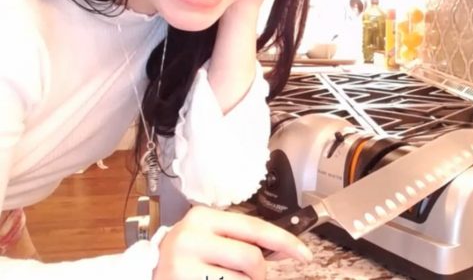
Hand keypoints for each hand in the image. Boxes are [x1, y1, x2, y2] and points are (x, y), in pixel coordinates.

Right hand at [153, 206, 311, 279]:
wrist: (148, 276)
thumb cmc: (187, 259)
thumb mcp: (212, 239)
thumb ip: (244, 240)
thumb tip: (285, 249)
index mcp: (202, 218)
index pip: (254, 227)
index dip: (285, 241)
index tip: (304, 254)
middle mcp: (190, 238)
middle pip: (251, 258)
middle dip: (259, 273)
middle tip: (250, 277)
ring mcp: (183, 266)